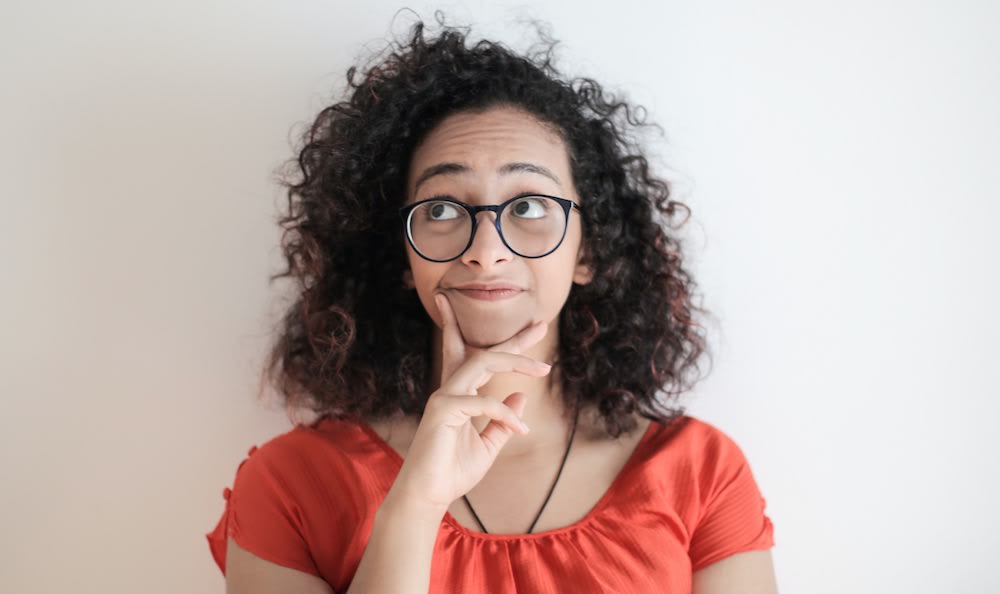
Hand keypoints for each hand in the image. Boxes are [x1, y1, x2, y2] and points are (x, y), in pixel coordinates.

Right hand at [386, 292, 550, 512]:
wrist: (428, 495)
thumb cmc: (453, 471)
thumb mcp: (488, 446)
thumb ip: (502, 421)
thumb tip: (521, 395)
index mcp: (460, 396)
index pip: (483, 362)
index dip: (509, 348)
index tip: (535, 332)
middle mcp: (451, 390)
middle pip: (484, 354)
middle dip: (513, 341)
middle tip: (542, 327)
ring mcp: (444, 397)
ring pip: (482, 363)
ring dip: (515, 362)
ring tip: (543, 369)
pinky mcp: (442, 410)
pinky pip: (483, 402)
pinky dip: (505, 414)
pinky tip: (521, 430)